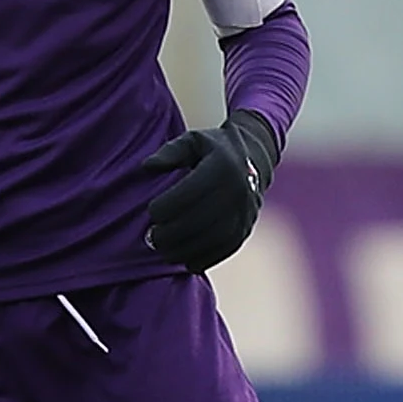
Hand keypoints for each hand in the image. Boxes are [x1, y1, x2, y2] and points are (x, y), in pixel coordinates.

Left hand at [140, 113, 279, 271]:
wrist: (255, 158)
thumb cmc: (213, 149)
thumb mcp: (192, 140)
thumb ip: (169, 152)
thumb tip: (147, 167)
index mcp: (222, 166)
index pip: (189, 193)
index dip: (166, 207)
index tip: (151, 211)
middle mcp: (237, 190)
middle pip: (199, 220)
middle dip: (171, 233)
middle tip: (152, 237)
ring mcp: (245, 212)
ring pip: (212, 240)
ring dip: (184, 250)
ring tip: (164, 251)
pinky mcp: (247, 228)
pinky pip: (225, 250)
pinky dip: (204, 259)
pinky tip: (185, 261)